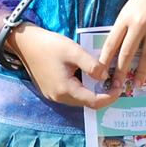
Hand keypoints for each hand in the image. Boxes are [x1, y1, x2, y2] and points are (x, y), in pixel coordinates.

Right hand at [3, 24, 117, 108]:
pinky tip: (86, 76)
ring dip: (92, 91)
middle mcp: (59, 98)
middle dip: (102, 94)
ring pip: (79, 98)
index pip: (94, 102)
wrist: (25, 43)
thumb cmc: (49, 45)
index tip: (120, 87)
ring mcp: (53, 95)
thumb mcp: (73, 51)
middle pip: (87, 102)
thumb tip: (106, 77)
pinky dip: (82, 88)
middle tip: (114, 81)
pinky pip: (70, 93)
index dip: (110, 97)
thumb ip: (92, 65)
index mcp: (65, 90)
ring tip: (102, 77)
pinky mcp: (50, 90)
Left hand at [104, 0, 145, 93]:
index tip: (100, 74)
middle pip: (127, 53)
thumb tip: (116, 51)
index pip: (111, 43)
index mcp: (125, 17)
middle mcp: (140, 23)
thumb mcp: (131, 7)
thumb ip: (124, 27)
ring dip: (141, 72)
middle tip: (117, 86)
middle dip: (121, 72)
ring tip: (137, 82)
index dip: (105, 61)